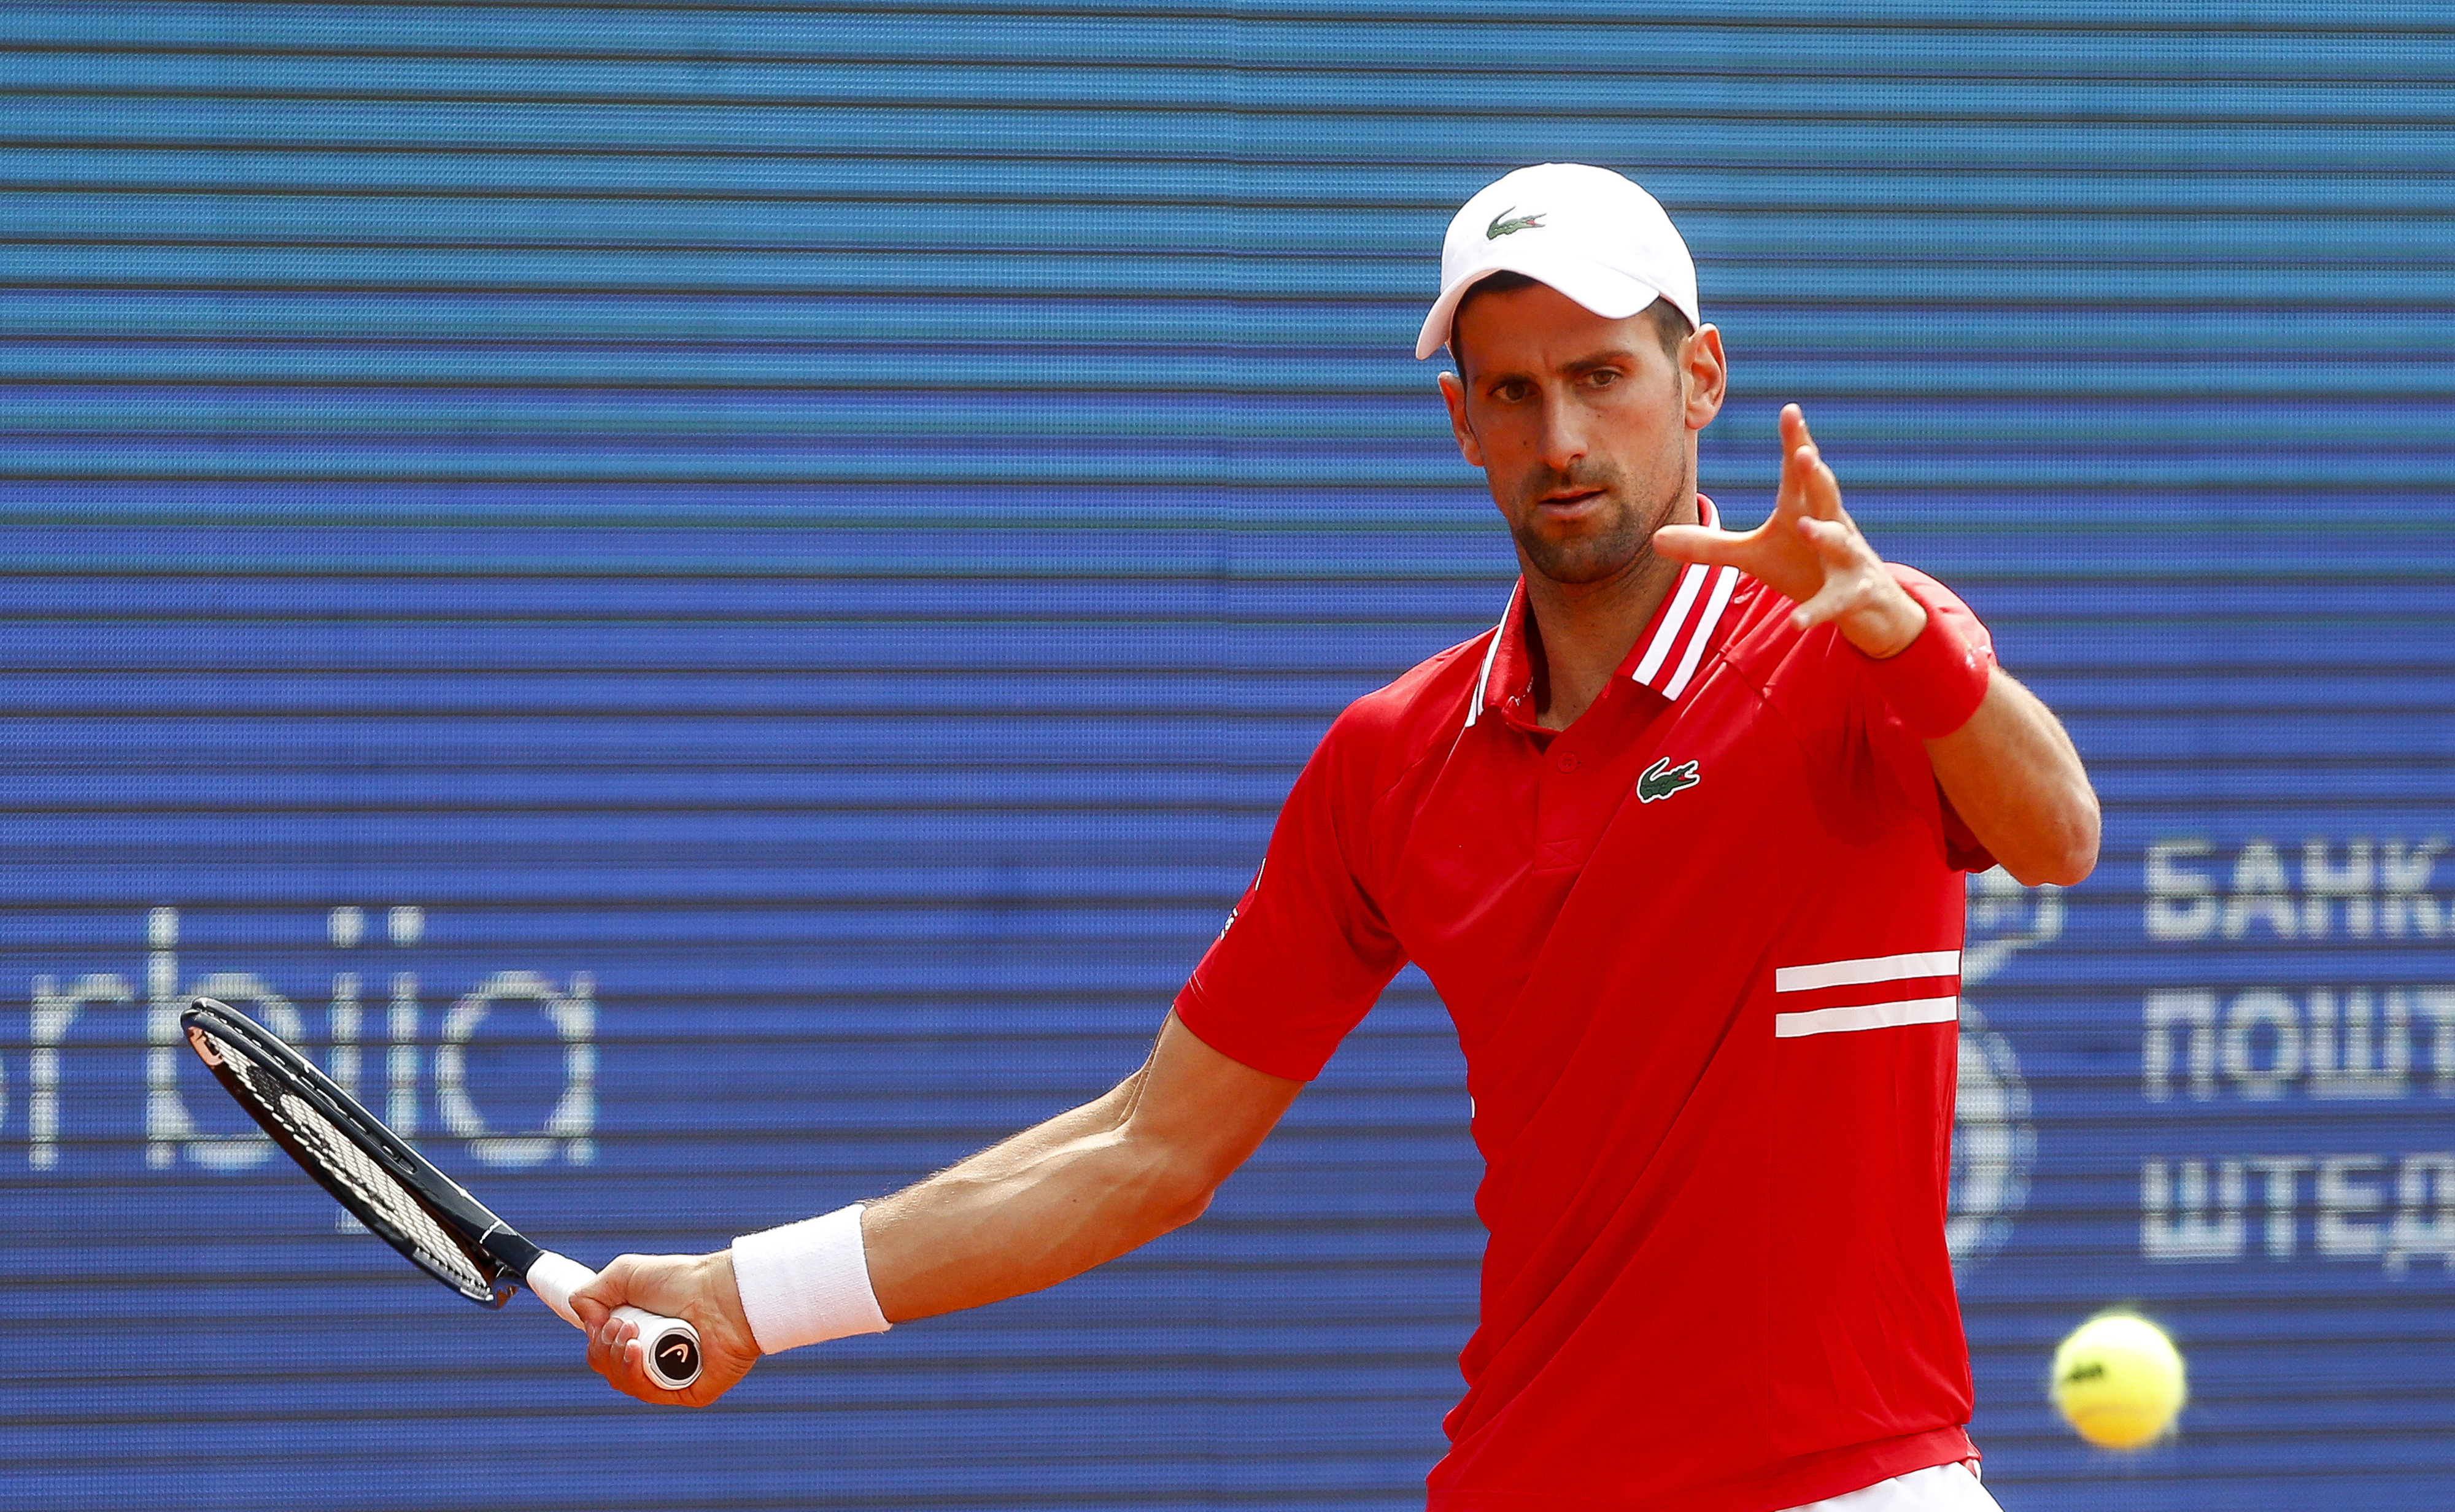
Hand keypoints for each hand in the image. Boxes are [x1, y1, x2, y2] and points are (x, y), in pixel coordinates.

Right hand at [571, 1249, 761, 1406]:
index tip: (603, 1320)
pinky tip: (637, 1352)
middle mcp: (654, 1357)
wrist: (723, 1293)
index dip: (597, 1341)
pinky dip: (635, 1374)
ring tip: (632, 1332)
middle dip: (605, 1347)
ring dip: (617, 1358)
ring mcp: (671, 1376)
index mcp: (640, 1333)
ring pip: (623, 1382)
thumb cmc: (682, 1280)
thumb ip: (591, 1294)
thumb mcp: (625, 1274)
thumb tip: (587, 1325)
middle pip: (607, 1368)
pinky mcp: (688, 1391)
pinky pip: (649, 1394)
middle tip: (623, 1323)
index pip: (603, 1352)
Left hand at [1651, 403, 1926, 657]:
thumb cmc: (1804, 566)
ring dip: (1824, 534)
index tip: (1790, 410)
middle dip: (1815, 474)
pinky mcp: (1854, 595)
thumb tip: (1655, 539)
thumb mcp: (1754, 556)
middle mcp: (1831, 525)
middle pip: (1825, 495)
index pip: (1799, 471)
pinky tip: (1795, 622)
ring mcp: (1847, 559)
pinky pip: (1834, 602)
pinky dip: (1816, 610)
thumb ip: (1709, 545)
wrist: (1865, 604)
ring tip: (1805, 528)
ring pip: (1840, 542)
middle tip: (1805, 453)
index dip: (1796, 440)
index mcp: (1804, 509)